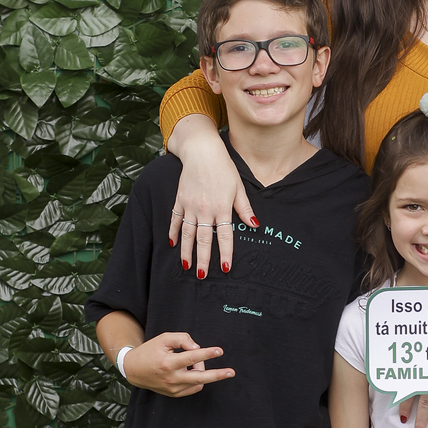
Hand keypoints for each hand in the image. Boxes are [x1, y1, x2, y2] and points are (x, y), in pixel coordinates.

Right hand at [121, 332, 234, 397]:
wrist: (134, 370)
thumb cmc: (150, 351)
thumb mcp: (163, 339)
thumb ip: (182, 339)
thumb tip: (198, 347)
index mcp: (168, 363)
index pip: (191, 357)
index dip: (207, 353)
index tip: (219, 351)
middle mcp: (171, 378)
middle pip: (200, 377)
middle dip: (218, 375)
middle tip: (231, 372)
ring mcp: (173, 388)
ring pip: (198, 382)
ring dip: (202, 370)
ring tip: (194, 362)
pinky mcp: (174, 394)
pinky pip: (193, 388)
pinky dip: (197, 379)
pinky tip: (192, 371)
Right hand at [167, 140, 257, 276]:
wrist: (202, 151)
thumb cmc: (224, 168)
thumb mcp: (239, 187)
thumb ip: (244, 208)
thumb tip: (255, 225)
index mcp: (222, 207)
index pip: (225, 236)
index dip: (226, 253)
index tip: (225, 268)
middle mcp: (205, 209)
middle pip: (203, 239)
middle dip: (203, 259)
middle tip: (201, 275)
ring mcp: (190, 206)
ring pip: (186, 233)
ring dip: (186, 251)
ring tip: (186, 266)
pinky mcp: (180, 200)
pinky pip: (174, 219)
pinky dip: (172, 232)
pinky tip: (172, 244)